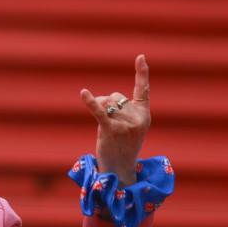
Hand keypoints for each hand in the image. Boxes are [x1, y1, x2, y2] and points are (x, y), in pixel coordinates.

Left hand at [80, 54, 150, 186]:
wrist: (120, 169)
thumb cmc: (123, 146)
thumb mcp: (129, 126)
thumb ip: (121, 109)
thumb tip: (103, 98)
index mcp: (144, 114)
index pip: (143, 89)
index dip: (142, 72)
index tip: (140, 57)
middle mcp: (138, 118)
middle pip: (115, 96)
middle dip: (107, 105)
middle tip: (111, 126)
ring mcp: (126, 124)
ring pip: (105, 102)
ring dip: (99, 109)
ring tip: (106, 130)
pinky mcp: (111, 130)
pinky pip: (99, 112)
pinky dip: (90, 102)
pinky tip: (83, 93)